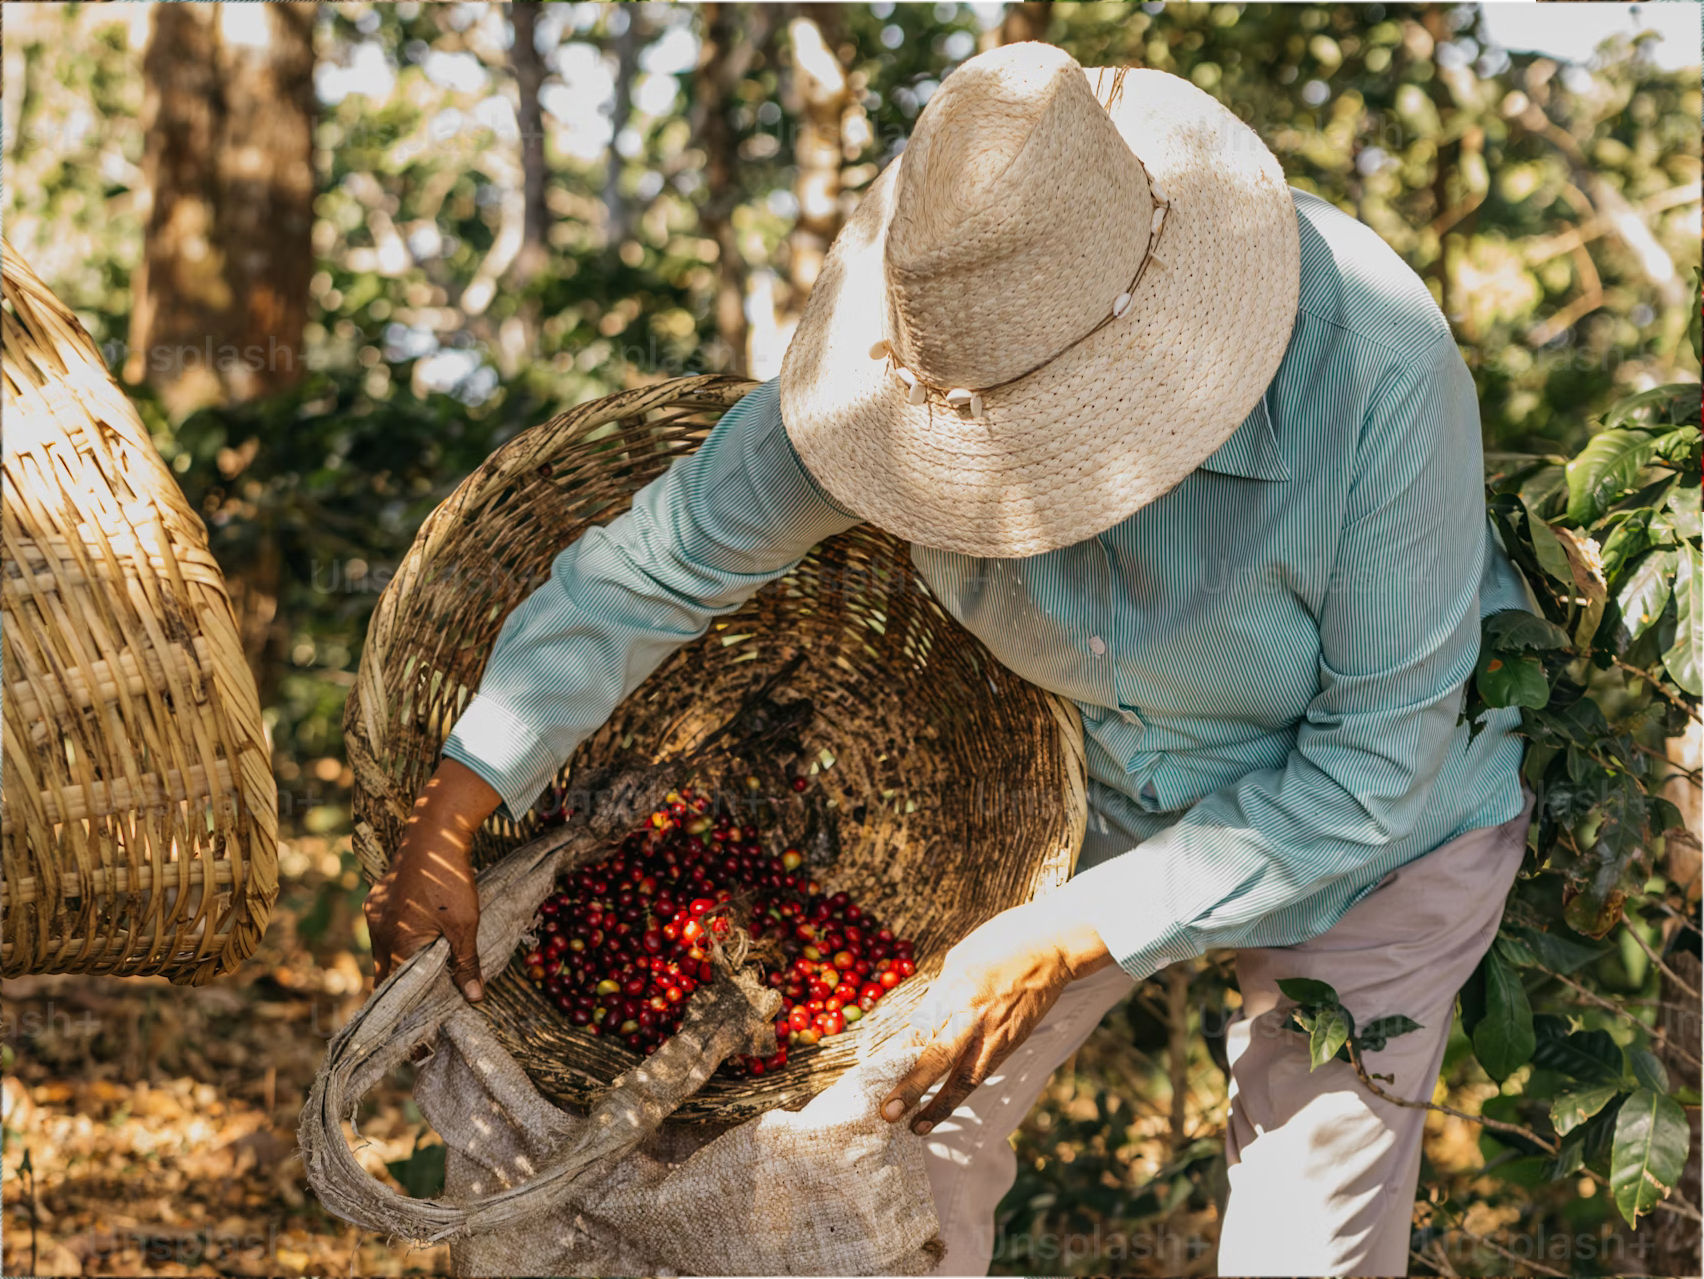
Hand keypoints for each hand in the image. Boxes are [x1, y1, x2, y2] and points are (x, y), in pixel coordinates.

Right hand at [363, 759, 501, 1000]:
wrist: (433, 834)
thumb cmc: (450, 881)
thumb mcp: (465, 925)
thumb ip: (466, 963)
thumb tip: (474, 999)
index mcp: (395, 944)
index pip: (398, 992)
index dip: (411, 1012)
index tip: (422, 1033)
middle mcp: (377, 933)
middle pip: (386, 975)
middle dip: (403, 993)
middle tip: (422, 1010)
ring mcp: (374, 916)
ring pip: (384, 953)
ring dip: (401, 965)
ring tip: (423, 977)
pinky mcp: (376, 902)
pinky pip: (384, 932)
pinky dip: (399, 943)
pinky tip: (417, 942)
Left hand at [881, 899, 1111, 1134]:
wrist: (1053, 948)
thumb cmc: (1003, 942)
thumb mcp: (960, 958)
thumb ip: (941, 991)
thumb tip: (924, 1018)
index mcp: (956, 987)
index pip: (920, 1029)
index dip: (897, 1055)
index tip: (875, 1074)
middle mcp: (975, 1015)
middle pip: (938, 1058)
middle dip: (912, 1088)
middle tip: (888, 1113)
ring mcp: (996, 1032)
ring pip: (965, 1078)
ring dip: (940, 1105)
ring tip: (918, 1126)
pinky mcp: (1013, 1042)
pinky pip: (982, 1070)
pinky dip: (962, 1090)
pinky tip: (947, 1103)